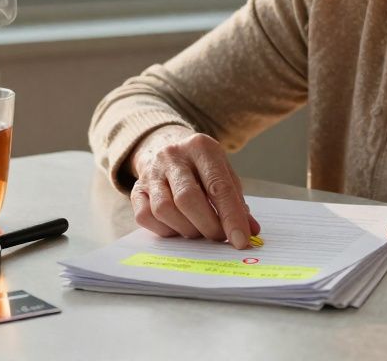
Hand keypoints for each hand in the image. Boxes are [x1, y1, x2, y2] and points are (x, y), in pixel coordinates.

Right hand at [127, 126, 260, 249]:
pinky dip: (165, 230)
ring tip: (199, 232)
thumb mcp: (223, 173)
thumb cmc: (200, 166)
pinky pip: (146, 216)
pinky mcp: (137, 188)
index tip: (241, 241)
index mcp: (201, 147)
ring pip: (164, 209)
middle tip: (219, 238)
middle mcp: (172, 156)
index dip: (231, 217)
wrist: (164, 146)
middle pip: (188, 198)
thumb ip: (236, 200)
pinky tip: (178, 227)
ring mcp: (151, 172)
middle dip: (208, 225)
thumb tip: (250, 231)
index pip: (218, 186)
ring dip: (186, 229)